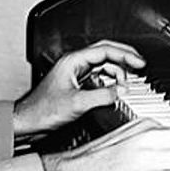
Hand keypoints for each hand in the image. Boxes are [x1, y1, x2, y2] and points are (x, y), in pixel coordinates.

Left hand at [13, 40, 145, 136]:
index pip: (104, 50)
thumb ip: (102, 95)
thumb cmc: (43, 109)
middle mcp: (74, 64)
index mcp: (72, 61)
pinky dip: (110, 81)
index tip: (139, 62)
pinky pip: (98, 77)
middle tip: (141, 64)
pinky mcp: (76, 84)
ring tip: (128, 84)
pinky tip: (116, 89)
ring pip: (102, 65)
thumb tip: (121, 91)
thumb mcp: (77, 102)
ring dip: (117, 72)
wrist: (29, 120)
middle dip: (124, 57)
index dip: (124, 54)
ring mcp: (75, 73)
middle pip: (104, 53)